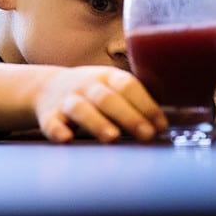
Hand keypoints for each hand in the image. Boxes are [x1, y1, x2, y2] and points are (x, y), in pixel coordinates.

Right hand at [32, 66, 166, 143]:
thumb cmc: (93, 93)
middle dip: (128, 116)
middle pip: (107, 98)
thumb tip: (168, 126)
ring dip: (97, 122)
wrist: (46, 87)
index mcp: (107, 77)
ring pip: (80, 108)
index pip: (128, 85)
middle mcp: (87, 86)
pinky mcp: (48, 115)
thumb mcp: (112, 87)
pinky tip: (66, 138)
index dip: (146, 104)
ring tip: (112, 137)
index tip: (161, 125)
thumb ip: (136, 102)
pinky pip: (51, 122)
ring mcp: (67, 100)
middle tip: (146, 135)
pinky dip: (57, 130)